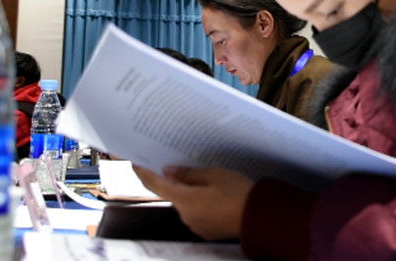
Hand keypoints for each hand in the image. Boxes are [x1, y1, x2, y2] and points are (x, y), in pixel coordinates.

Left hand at [133, 165, 253, 240]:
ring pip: (186, 204)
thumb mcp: (214, 174)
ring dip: (191, 193)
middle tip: (183, 165)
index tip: (136, 163)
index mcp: (184, 200)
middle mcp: (186, 215)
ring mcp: (196, 225)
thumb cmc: (238, 192)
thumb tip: (169, 172)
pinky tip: (216, 196)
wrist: (259, 217)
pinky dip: (201, 204)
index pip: (155, 185)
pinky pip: (198, 213)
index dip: (143, 173)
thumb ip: (188, 174)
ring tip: (209, 181)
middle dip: (176, 182)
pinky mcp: (207, 231)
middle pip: (173, 194)